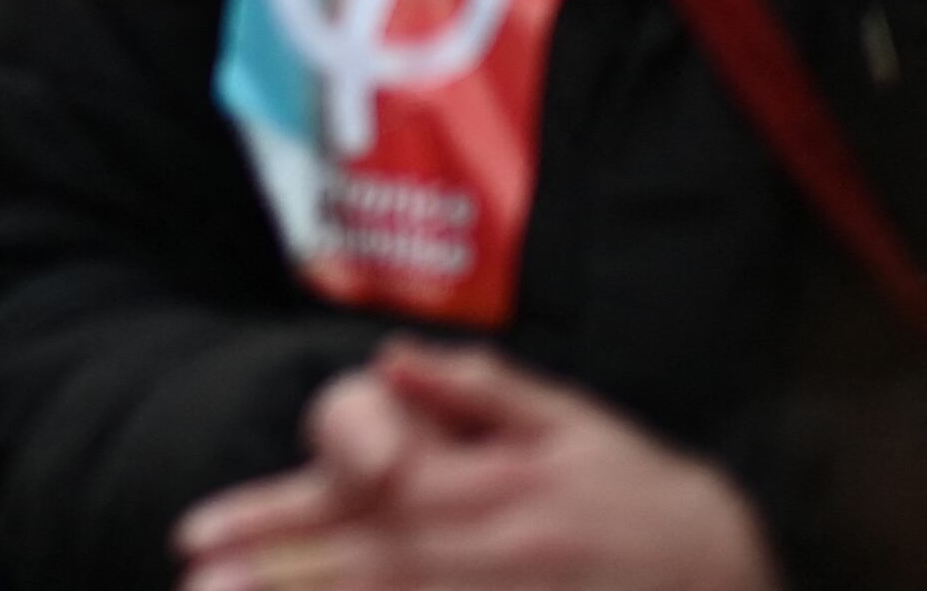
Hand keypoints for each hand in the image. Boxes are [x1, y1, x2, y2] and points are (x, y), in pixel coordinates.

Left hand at [175, 343, 777, 590]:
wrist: (735, 581)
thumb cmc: (642, 497)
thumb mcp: (571, 425)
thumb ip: (477, 390)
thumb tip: (389, 358)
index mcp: (490, 487)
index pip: (360, 500)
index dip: (274, 519)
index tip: (196, 533)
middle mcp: (489, 553)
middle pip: (362, 568)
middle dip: (270, 581)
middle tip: (191, 585)